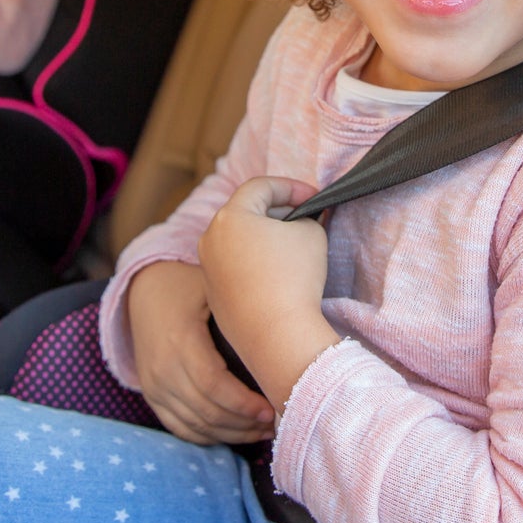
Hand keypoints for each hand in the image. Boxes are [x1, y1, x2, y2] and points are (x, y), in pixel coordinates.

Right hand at [127, 260, 274, 444]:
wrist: (143, 291)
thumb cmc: (188, 287)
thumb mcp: (212, 288)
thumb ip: (241, 311)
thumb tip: (286, 334)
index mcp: (181, 340)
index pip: (214, 386)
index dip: (244, 404)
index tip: (271, 409)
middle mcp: (162, 368)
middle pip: (206, 411)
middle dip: (244, 424)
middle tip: (276, 424)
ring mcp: (154, 385)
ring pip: (196, 425)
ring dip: (232, 434)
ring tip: (262, 431)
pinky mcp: (151, 396)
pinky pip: (180, 428)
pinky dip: (209, 436)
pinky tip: (235, 433)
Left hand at [197, 177, 338, 411]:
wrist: (277, 336)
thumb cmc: (294, 278)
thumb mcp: (312, 233)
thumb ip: (306, 217)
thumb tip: (300, 221)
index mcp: (230, 216)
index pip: (261, 186)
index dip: (291, 187)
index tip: (314, 198)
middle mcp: (210, 238)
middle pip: (245, 211)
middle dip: (277, 211)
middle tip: (305, 218)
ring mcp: (208, 268)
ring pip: (238, 241)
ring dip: (264, 237)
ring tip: (292, 246)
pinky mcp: (213, 294)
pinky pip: (234, 267)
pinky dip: (254, 263)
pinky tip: (277, 275)